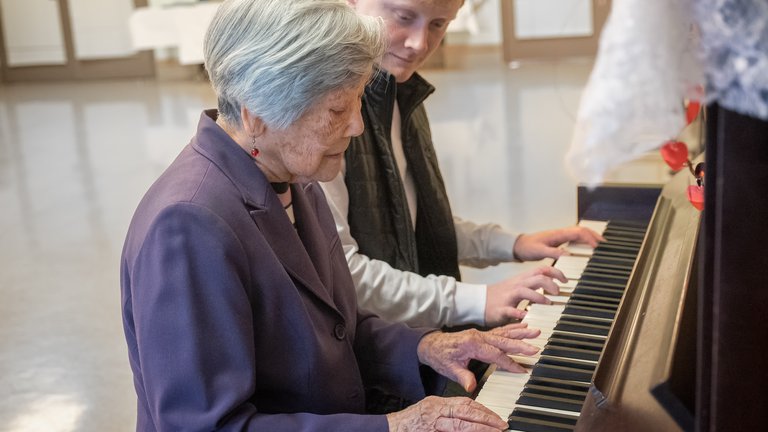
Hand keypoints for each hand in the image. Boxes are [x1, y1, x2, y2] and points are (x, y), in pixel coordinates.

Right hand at [386, 396, 506, 431]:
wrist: (388, 429)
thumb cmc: (409, 423)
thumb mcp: (429, 409)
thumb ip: (448, 411)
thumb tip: (471, 414)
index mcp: (437, 404)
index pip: (464, 403)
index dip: (482, 410)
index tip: (496, 417)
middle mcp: (435, 413)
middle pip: (465, 413)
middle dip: (486, 419)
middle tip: (502, 425)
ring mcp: (432, 426)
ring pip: (460, 427)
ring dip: (479, 430)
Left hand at [416, 323, 539, 392]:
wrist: (431, 344)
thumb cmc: (440, 355)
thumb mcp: (449, 368)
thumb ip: (462, 376)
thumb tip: (470, 386)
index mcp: (472, 343)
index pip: (495, 354)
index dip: (509, 363)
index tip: (521, 370)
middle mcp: (478, 336)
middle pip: (503, 341)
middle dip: (520, 345)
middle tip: (535, 348)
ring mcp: (481, 334)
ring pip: (504, 333)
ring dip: (520, 332)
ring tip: (535, 330)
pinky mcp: (482, 334)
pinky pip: (500, 330)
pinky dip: (512, 328)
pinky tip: (523, 325)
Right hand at [485, 266, 565, 325]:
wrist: (479, 302)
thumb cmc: (501, 295)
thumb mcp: (518, 285)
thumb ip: (533, 283)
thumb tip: (552, 282)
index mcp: (522, 279)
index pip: (542, 270)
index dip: (556, 273)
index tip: (565, 281)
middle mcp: (517, 285)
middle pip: (537, 278)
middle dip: (551, 283)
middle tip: (558, 292)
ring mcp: (508, 296)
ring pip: (525, 291)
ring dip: (539, 296)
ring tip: (548, 303)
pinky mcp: (501, 309)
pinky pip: (510, 310)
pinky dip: (519, 312)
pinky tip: (526, 315)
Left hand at [513, 226, 603, 261]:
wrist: (519, 246)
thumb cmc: (528, 247)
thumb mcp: (539, 251)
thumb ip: (553, 252)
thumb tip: (568, 255)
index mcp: (558, 234)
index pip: (578, 233)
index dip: (589, 238)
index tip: (597, 246)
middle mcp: (561, 233)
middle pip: (582, 231)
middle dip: (594, 236)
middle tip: (605, 244)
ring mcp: (561, 236)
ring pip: (580, 234)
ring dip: (591, 237)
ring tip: (601, 245)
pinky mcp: (559, 240)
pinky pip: (575, 239)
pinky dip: (584, 241)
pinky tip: (588, 247)